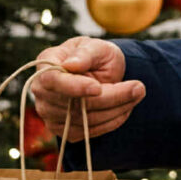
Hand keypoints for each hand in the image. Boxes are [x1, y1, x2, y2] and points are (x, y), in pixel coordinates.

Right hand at [27, 38, 143, 141]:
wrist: (100, 73)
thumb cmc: (97, 55)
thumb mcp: (97, 47)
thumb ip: (86, 53)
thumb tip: (72, 65)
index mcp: (46, 63)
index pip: (53, 80)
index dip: (74, 87)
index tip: (98, 88)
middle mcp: (42, 91)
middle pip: (75, 104)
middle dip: (111, 98)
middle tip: (139, 88)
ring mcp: (50, 113)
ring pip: (86, 120)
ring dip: (117, 109)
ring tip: (137, 93)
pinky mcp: (64, 130)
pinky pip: (90, 132)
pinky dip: (112, 121)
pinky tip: (125, 107)